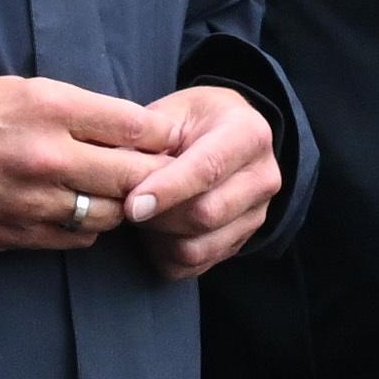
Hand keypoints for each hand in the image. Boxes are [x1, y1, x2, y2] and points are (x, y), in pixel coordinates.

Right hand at [0, 72, 172, 254]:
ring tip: (114, 194)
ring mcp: (36, 201)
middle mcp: (48, 156)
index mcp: (49, 107)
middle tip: (158, 175)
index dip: (162, 137)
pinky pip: (78, 239)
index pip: (136, 126)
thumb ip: (72, 107)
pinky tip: (76, 212)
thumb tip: (128, 126)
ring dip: (121, 206)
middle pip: (135, 176)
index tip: (169, 141)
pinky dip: (87, 228)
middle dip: (154, 176)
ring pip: (112, 214)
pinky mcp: (20, 234)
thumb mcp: (13, 88)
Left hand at [119, 83, 281, 277]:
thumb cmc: (191, 122)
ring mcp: (256, 214)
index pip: (208, 169)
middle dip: (157, 215)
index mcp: (249, 134)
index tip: (132, 205)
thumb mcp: (171, 112)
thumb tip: (115, 168)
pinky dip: (164, 255)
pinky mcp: (241, 242)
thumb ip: (147, 138)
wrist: (224, 136)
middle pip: (205, 215)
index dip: (167, 190)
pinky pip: (193, 267)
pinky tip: (156, 230)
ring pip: (198, 247)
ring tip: (143, 213)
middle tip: (127, 202)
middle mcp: (262, 177)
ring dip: (158, 238)